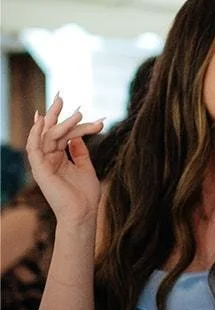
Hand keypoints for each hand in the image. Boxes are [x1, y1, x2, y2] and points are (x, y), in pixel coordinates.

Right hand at [25, 95, 104, 225]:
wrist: (83, 213)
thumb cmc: (85, 194)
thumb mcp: (85, 167)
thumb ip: (79, 151)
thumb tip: (76, 136)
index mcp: (58, 158)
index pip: (62, 135)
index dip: (71, 122)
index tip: (84, 111)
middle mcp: (48, 159)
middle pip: (50, 132)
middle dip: (55, 113)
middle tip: (61, 95)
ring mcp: (43, 164)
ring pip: (46, 137)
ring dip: (58, 123)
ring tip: (74, 111)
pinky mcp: (40, 170)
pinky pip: (35, 148)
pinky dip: (37, 134)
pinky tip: (44, 121)